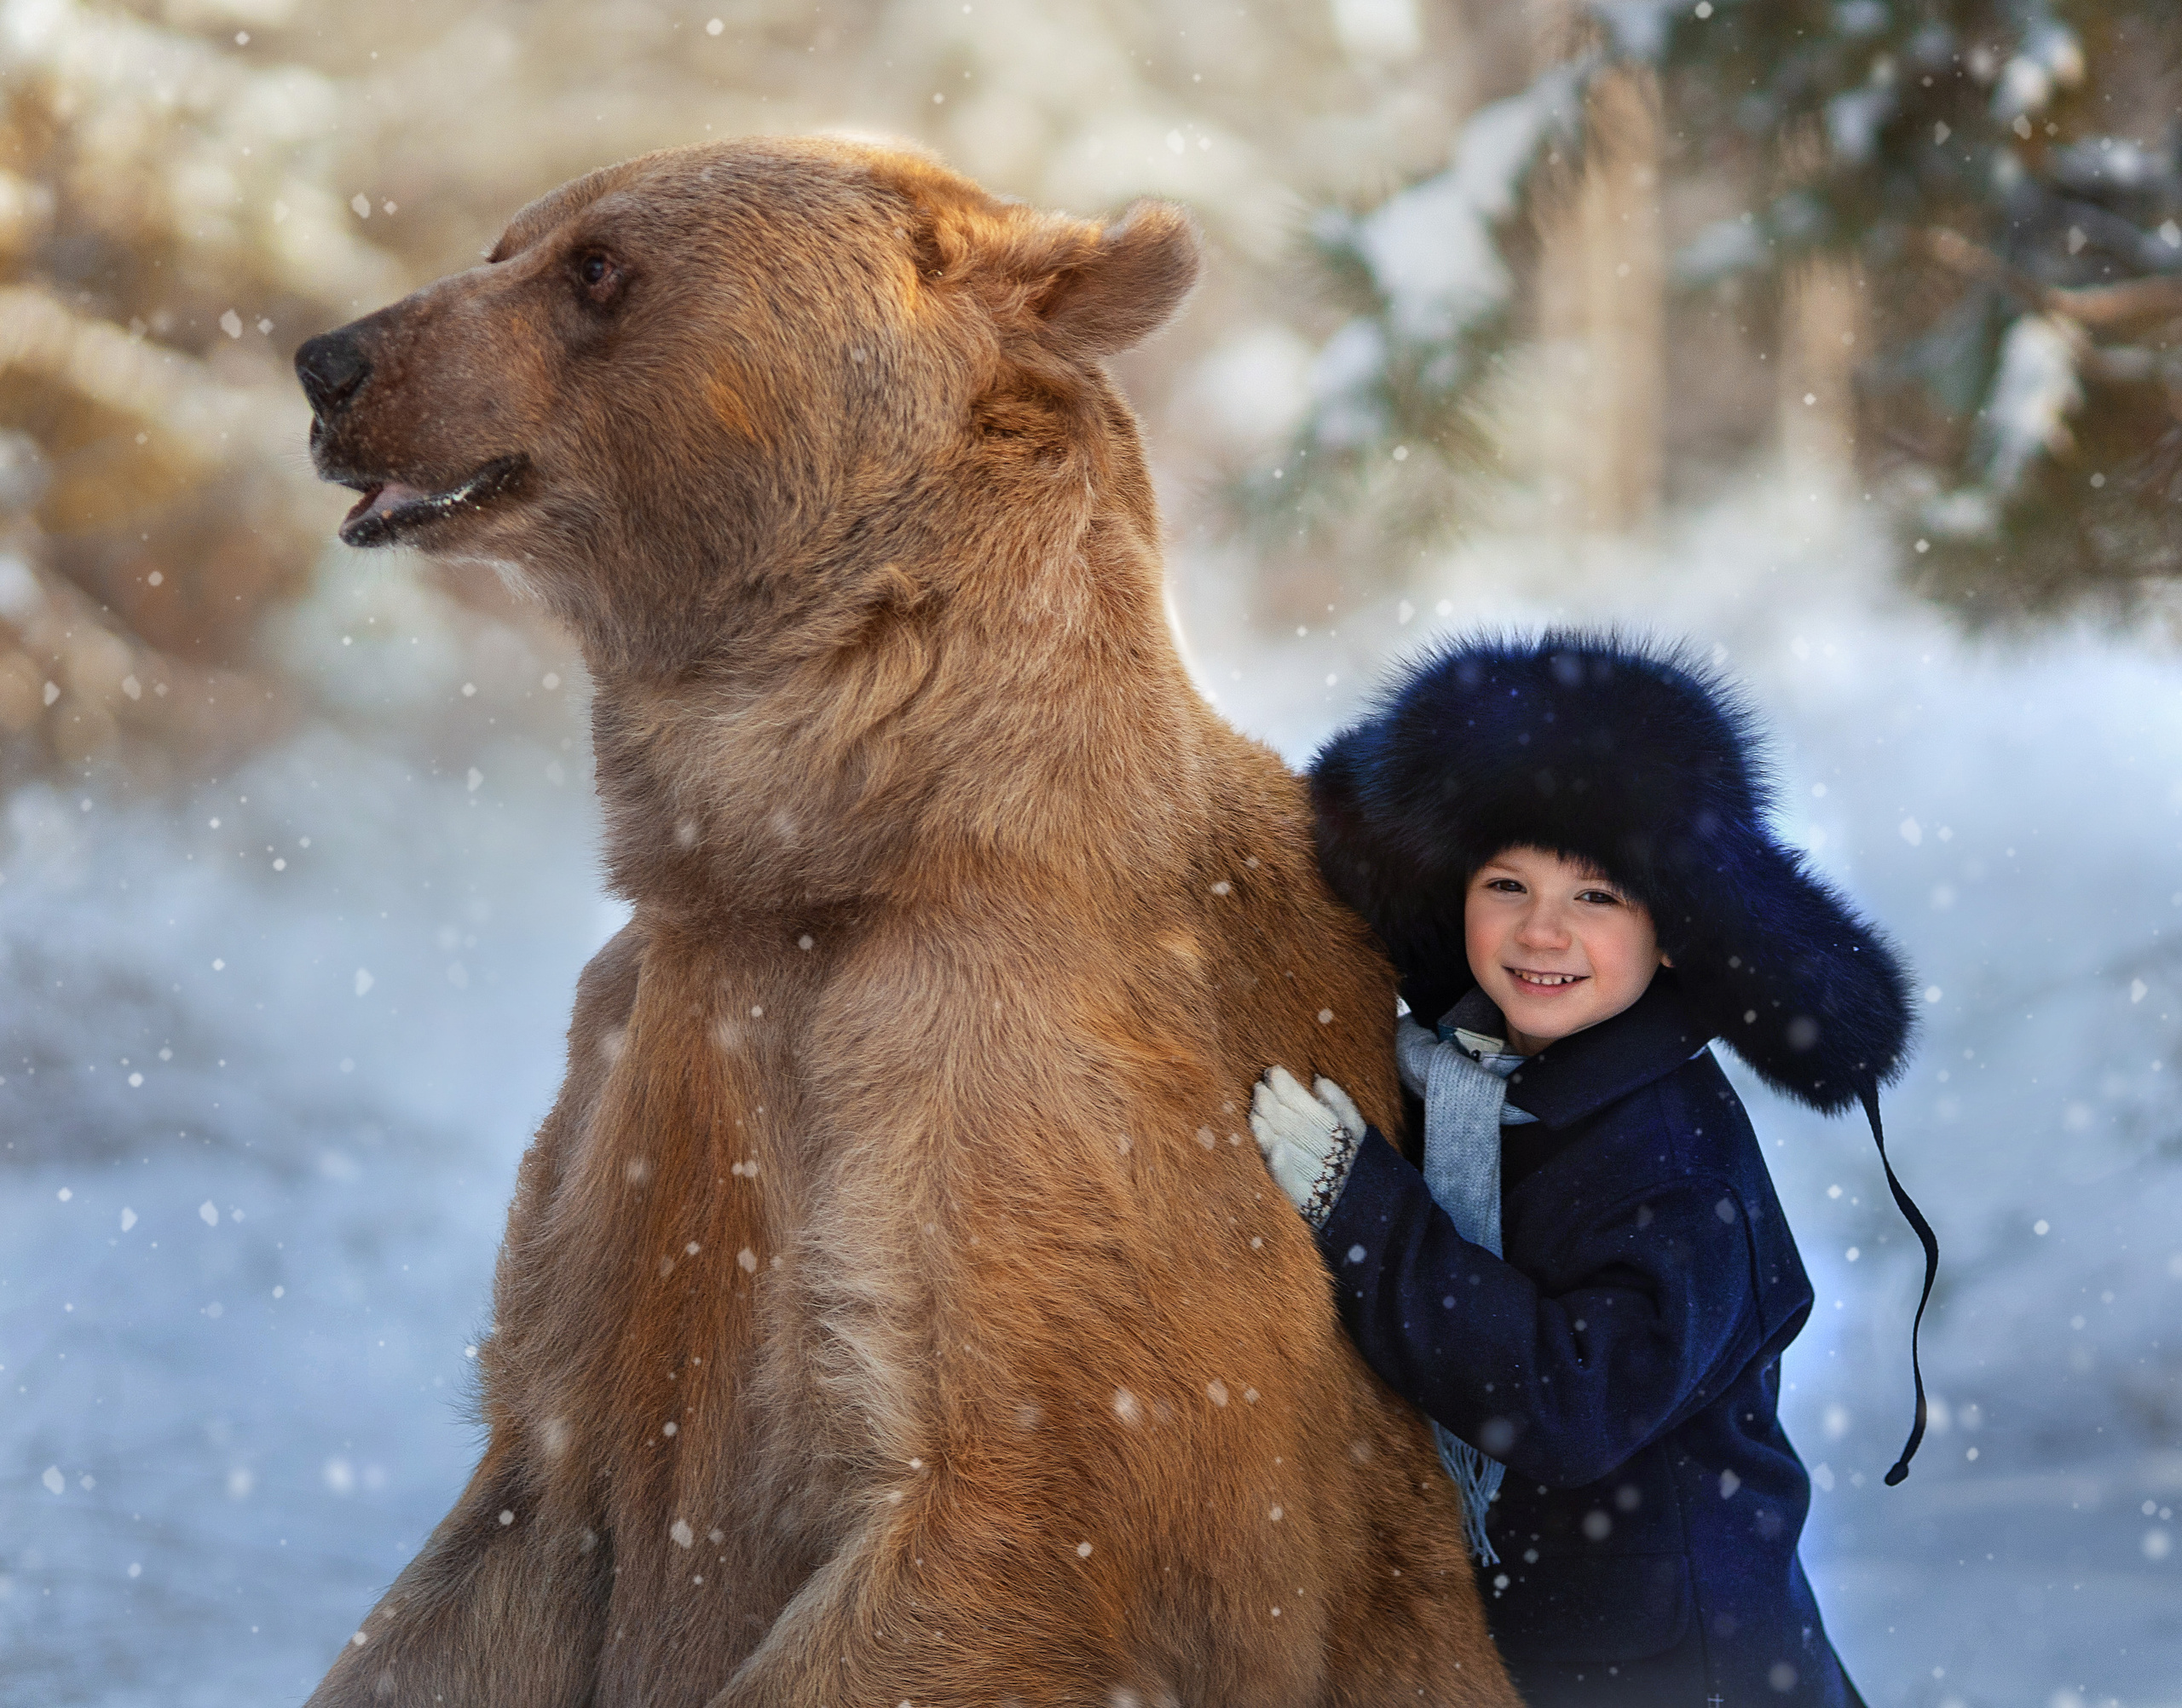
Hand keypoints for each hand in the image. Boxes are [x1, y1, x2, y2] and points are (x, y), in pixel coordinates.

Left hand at [1249, 1067, 1365, 1215]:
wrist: (1371, 1214)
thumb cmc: (1357, 1166)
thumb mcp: (1359, 1134)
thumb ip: (1342, 1106)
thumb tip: (1319, 1080)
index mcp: (1347, 1140)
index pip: (1316, 1111)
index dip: (1294, 1092)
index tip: (1274, 1073)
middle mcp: (1335, 1160)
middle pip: (1302, 1129)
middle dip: (1278, 1107)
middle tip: (1258, 1088)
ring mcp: (1321, 1183)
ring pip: (1295, 1151)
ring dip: (1273, 1131)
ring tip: (1254, 1111)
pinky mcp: (1308, 1205)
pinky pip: (1293, 1184)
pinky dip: (1283, 1166)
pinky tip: (1272, 1147)